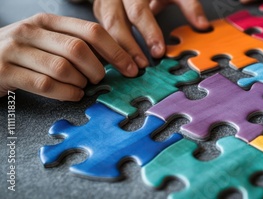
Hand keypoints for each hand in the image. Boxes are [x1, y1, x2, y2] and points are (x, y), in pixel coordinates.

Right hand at [0, 14, 137, 100]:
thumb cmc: (22, 55)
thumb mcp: (45, 41)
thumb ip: (73, 45)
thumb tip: (113, 60)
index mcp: (47, 21)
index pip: (91, 31)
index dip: (116, 50)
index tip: (132, 67)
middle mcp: (31, 31)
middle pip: (79, 49)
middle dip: (98, 69)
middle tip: (100, 80)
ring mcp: (15, 50)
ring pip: (62, 68)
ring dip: (80, 82)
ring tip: (82, 87)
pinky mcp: (5, 72)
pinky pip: (45, 84)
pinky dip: (65, 93)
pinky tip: (73, 95)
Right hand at [93, 0, 209, 66]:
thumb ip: (189, 5)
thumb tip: (203, 25)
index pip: (139, 11)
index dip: (148, 32)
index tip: (159, 51)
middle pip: (116, 22)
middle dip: (129, 46)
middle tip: (143, 66)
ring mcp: (103, 3)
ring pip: (104, 30)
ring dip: (117, 51)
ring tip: (131, 69)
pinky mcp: (98, 12)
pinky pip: (99, 33)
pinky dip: (108, 50)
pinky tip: (117, 64)